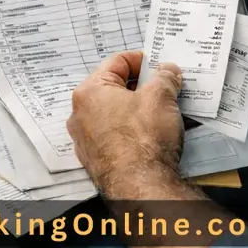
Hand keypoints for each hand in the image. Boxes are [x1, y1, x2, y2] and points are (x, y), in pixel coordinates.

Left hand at [67, 50, 185, 195]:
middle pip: (114, 87)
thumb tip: (167, 71)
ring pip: (115, 112)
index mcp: (90, 92)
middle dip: (142, 85)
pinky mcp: (96, 160)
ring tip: (162, 110)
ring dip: (137, 108)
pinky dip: (132, 129)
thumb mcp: (161, 96)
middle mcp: (80, 114)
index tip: (160, 64)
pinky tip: (152, 133)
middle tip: (165, 86)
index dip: (143, 59)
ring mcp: (86, 140)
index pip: (118, 61)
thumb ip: (165, 76)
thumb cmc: (144, 139)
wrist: (140, 187)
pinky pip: (115, 135)